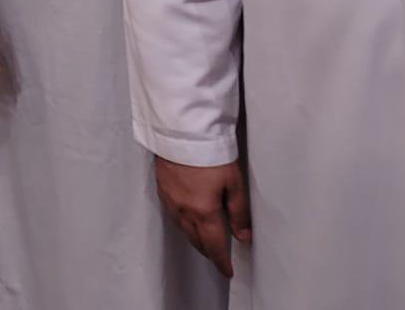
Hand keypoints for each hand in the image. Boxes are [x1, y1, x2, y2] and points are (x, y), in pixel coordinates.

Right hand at [155, 157, 250, 278]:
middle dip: (208, 252)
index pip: (214, 246)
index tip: (227, 271)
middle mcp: (184, 211)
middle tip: (219, 258)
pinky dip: (183, 224)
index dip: (221, 262)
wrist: (180, 132)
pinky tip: (188, 220)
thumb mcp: (233, 182)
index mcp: (203, 212)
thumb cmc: (210, 154)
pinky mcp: (162, 189)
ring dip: (195, 239)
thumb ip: (238, 212)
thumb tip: (243, 236)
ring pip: (183, 229)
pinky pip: (173, 216)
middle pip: (196, 240)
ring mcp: (170, 200)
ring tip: (205, 242)